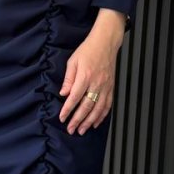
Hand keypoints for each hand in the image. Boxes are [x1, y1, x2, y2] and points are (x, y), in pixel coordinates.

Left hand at [57, 10, 126, 133]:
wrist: (106, 43)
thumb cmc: (88, 50)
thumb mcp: (73, 61)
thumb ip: (68, 79)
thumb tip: (63, 94)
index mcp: (85, 76)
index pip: (75, 97)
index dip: (68, 110)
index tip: (62, 118)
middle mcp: (96, 84)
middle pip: (86, 106)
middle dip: (78, 120)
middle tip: (71, 130)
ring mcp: (106, 87)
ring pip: (98, 108)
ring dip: (89, 121)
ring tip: (82, 130)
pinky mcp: (111, 88)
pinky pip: (107, 105)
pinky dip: (102, 116)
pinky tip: (96, 123)